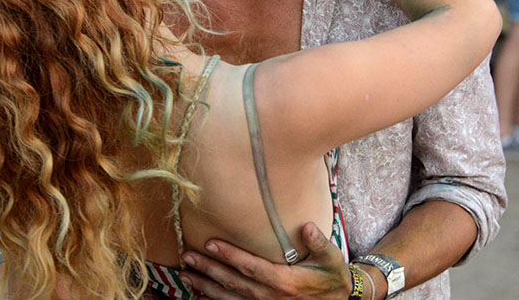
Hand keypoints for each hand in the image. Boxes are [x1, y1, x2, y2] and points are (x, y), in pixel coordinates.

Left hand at [178, 222, 350, 299]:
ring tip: (186, 276)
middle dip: (208, 269)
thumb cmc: (332, 278)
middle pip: (233, 283)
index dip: (229, 255)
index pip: (250, 266)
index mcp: (284, 282)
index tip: (210, 243)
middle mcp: (270, 297)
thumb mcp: (331, 258)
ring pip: (229, 298)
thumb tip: (306, 226)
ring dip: (205, 287)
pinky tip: (200, 296)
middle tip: (187, 257)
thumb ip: (318, 242)